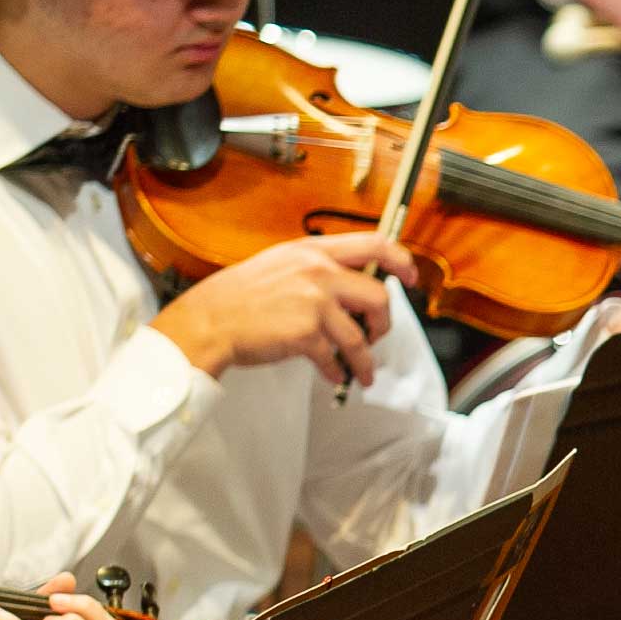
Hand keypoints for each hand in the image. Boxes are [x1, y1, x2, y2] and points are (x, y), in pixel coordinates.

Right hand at [150, 229, 412, 389]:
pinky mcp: (306, 333)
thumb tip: (353, 284)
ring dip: (365, 360)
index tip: (411, 277)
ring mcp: (314, 302)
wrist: (209, 320)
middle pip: (379, 296)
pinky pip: (336, 357)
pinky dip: (338, 371)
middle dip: (384, 324)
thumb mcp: (280, 264)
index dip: (401, 260)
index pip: (374, 244)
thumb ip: (317, 267)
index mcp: (312, 251)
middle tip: (376, 336)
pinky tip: (334, 375)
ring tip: (362, 372)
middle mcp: (318, 272)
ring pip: (361, 336)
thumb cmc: (240, 296)